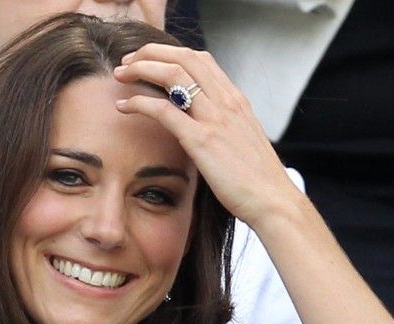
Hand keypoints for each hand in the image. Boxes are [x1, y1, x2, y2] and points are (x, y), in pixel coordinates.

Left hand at [113, 44, 306, 229]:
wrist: (273, 201)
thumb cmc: (258, 181)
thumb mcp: (243, 142)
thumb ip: (224, 128)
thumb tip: (204, 128)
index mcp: (236, 100)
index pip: (201, 59)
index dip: (170, 54)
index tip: (149, 62)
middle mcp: (226, 101)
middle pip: (184, 57)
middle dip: (150, 53)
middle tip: (127, 62)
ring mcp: (214, 118)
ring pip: (172, 74)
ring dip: (140, 70)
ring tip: (120, 76)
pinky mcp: (201, 139)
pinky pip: (163, 110)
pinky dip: (139, 103)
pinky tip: (124, 107)